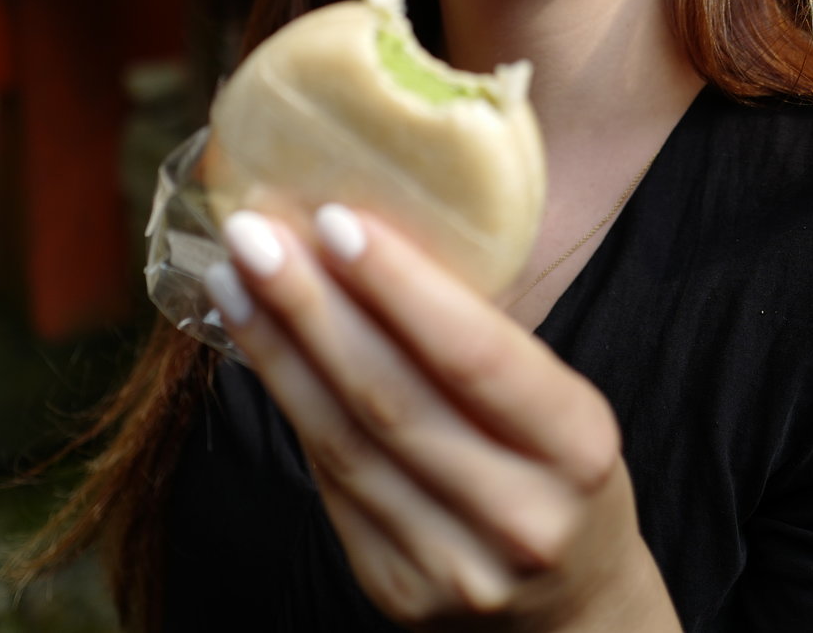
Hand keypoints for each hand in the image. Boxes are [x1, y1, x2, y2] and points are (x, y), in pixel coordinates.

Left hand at [208, 204, 680, 631]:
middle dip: (310, 307)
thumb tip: (367, 234)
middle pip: (391, 399)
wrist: (572, 602)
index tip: (334, 218)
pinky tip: (261, 349)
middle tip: (253, 234)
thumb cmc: (560, 469)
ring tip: (233, 279)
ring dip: (277, 352)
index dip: (400, 286)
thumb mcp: (561, 402)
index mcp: (579, 448)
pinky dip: (292, 407)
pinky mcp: (396, 591)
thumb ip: (482, 341)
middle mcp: (520, 517)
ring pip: (342, 444)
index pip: (476, 356)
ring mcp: (454, 566)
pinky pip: (330, 484)